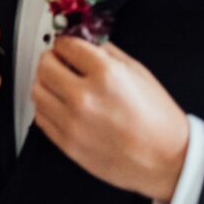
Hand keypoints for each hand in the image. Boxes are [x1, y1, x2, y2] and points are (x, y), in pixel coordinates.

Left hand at [31, 37, 188, 201]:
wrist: (166, 161)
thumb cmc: (159, 122)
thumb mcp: (140, 74)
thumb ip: (109, 55)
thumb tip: (89, 44)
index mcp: (105, 75)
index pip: (66, 46)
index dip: (66, 42)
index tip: (66, 46)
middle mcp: (85, 97)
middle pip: (45, 66)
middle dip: (52, 59)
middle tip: (60, 61)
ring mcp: (73, 122)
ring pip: (37, 90)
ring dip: (45, 82)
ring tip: (59, 84)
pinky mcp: (67, 143)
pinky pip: (41, 117)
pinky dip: (46, 106)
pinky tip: (60, 105)